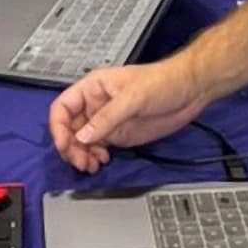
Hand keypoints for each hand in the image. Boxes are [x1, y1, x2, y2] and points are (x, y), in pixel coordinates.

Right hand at [48, 57, 207, 172]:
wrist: (189, 92)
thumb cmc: (163, 82)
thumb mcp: (133, 97)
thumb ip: (107, 117)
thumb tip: (83, 136)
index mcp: (93, 88)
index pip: (63, 107)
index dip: (58, 126)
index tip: (65, 144)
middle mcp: (96, 105)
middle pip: (69, 128)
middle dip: (70, 146)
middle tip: (80, 161)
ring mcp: (107, 122)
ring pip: (81, 142)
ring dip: (81, 155)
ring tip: (90, 165)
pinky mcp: (118, 135)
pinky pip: (97, 148)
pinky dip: (94, 158)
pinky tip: (101, 162)